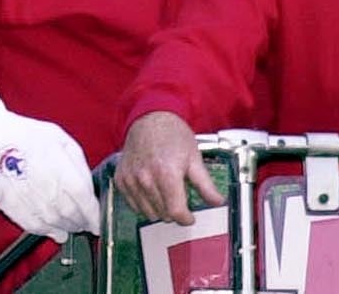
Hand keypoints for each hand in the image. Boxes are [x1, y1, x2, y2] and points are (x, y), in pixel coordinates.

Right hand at [0, 94, 101, 241]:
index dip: (92, 212)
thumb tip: (86, 184)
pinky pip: (31, 224)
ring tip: (74, 229)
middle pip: (69, 212)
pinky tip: (55, 233)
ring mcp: (26, 197)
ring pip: (52, 221)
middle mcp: (44, 185)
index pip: (82, 195)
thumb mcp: (59, 138)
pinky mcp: (9, 205)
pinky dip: (46, 232)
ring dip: (66, 228)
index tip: (98, 220)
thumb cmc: (26, 135)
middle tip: (88, 225)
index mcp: (59, 166)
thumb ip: (76, 161)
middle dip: (81, 221)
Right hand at [116, 111, 223, 225]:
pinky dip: (145, 204)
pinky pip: (133, 204)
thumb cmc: (174, 136)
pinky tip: (153, 190)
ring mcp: (130, 181)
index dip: (185, 218)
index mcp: (167, 174)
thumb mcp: (195, 158)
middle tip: (181, 197)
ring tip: (168, 192)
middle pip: (162, 213)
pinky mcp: (120, 181)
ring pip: (147, 212)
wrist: (149, 120)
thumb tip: (218, 202)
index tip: (190, 218)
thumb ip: (205, 184)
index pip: (175, 211)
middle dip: (174, 211)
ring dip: (160, 209)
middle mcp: (146, 180)